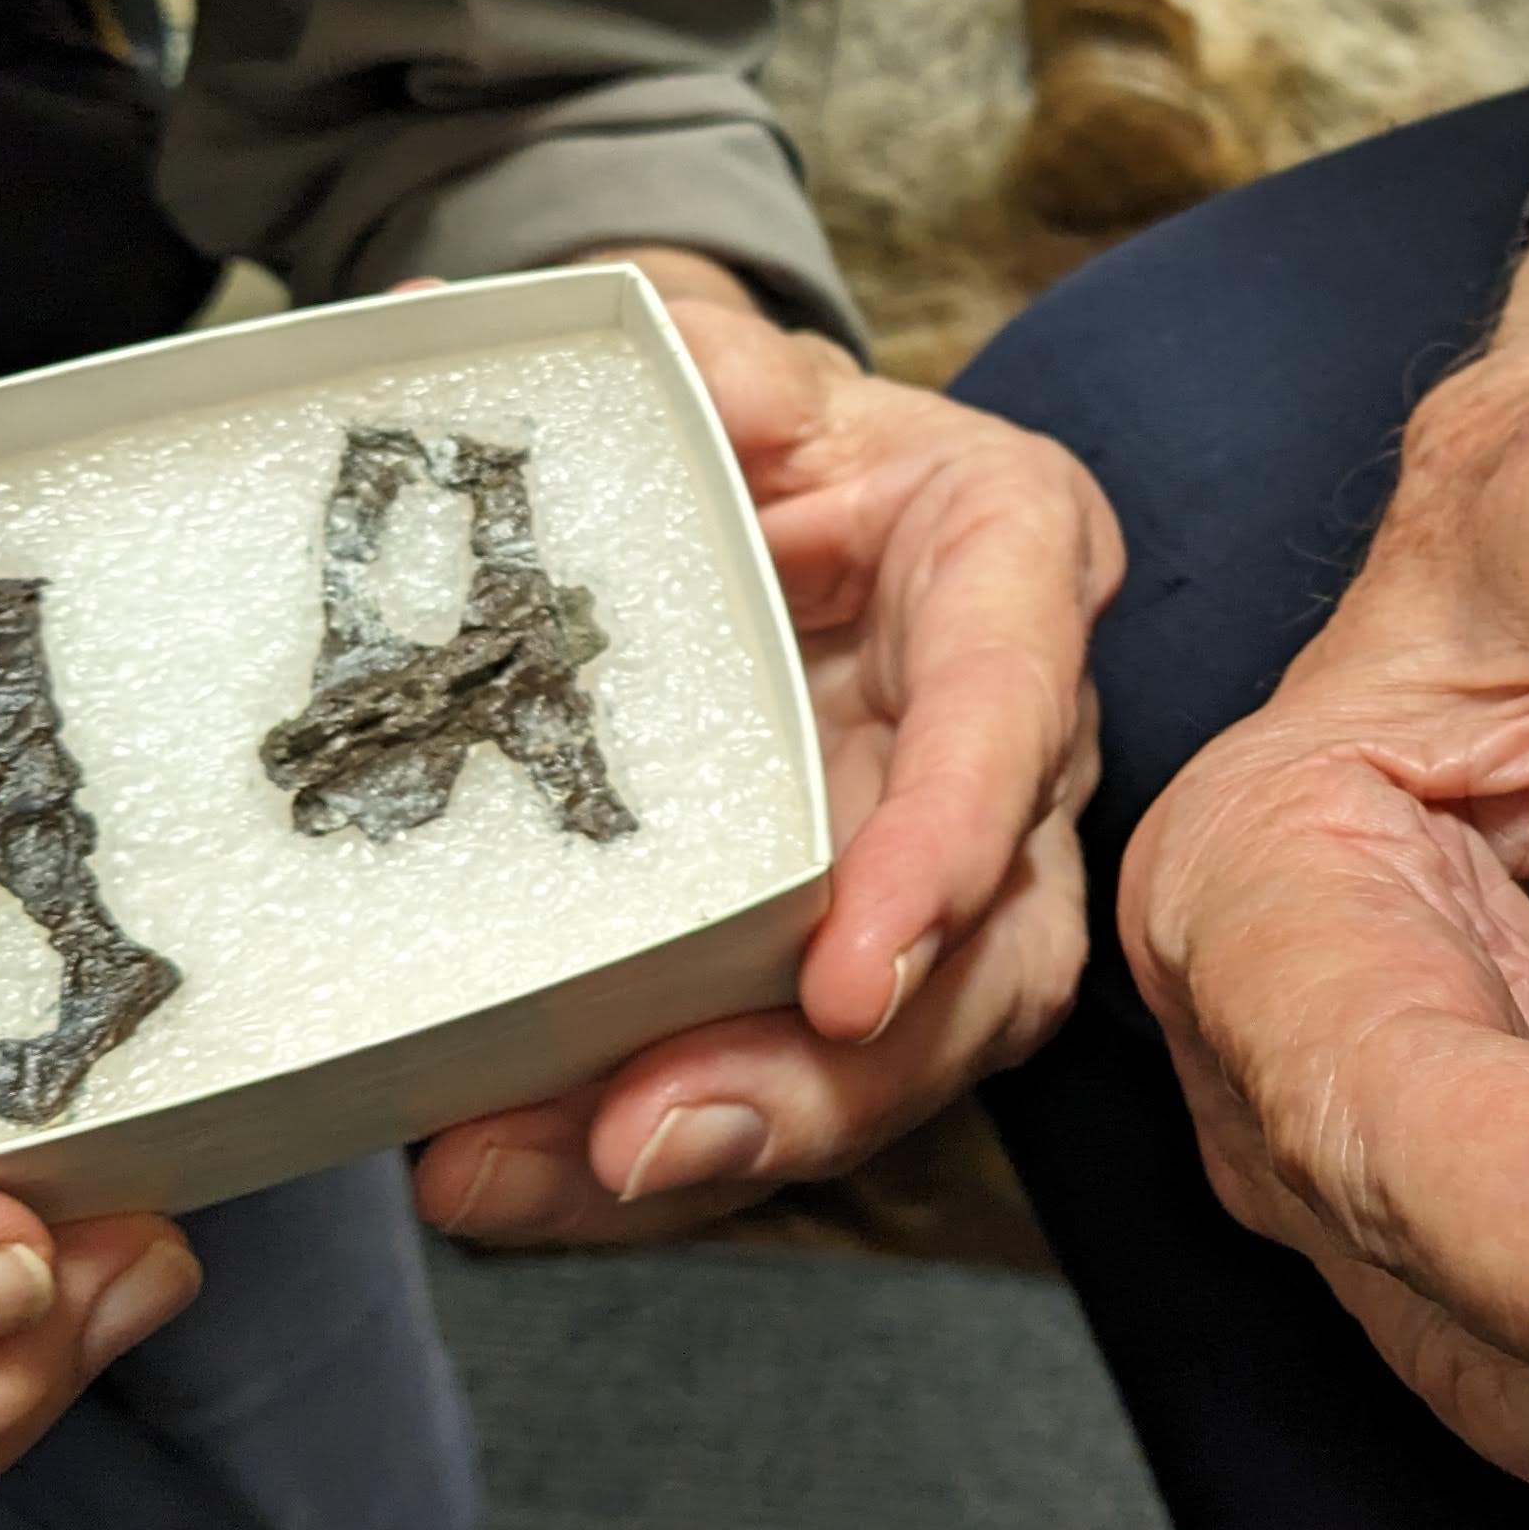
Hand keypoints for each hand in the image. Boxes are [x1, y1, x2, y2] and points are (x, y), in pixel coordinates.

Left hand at [418, 254, 1119, 1244]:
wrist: (727, 471)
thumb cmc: (752, 418)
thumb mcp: (732, 355)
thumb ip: (720, 360)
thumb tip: (721, 401)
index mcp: (1008, 564)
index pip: (1008, 709)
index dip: (944, 845)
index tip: (844, 977)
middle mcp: (1010, 737)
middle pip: (982, 946)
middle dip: (827, 1075)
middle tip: (647, 1138)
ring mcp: (941, 858)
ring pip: (900, 1047)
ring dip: (729, 1133)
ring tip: (543, 1174)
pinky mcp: (838, 945)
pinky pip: (780, 1066)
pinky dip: (657, 1131)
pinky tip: (518, 1171)